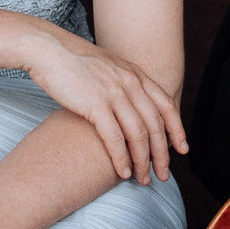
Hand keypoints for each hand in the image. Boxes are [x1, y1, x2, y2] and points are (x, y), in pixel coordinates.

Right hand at [23, 29, 186, 184]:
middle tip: (163, 175)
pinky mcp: (96, 104)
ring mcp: (115, 93)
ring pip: (139, 134)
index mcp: (135, 74)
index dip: (177, 129)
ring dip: (143, 161)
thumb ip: (121, 83)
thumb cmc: (70, 60)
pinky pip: (115, 138)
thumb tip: (128, 103)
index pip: (166, 105)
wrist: (47, 48)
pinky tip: (124, 172)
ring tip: (143, 180)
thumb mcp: (107, 66)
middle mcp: (130, 83)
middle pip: (156, 125)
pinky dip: (122, 158)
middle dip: (162, 154)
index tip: (182, 149)